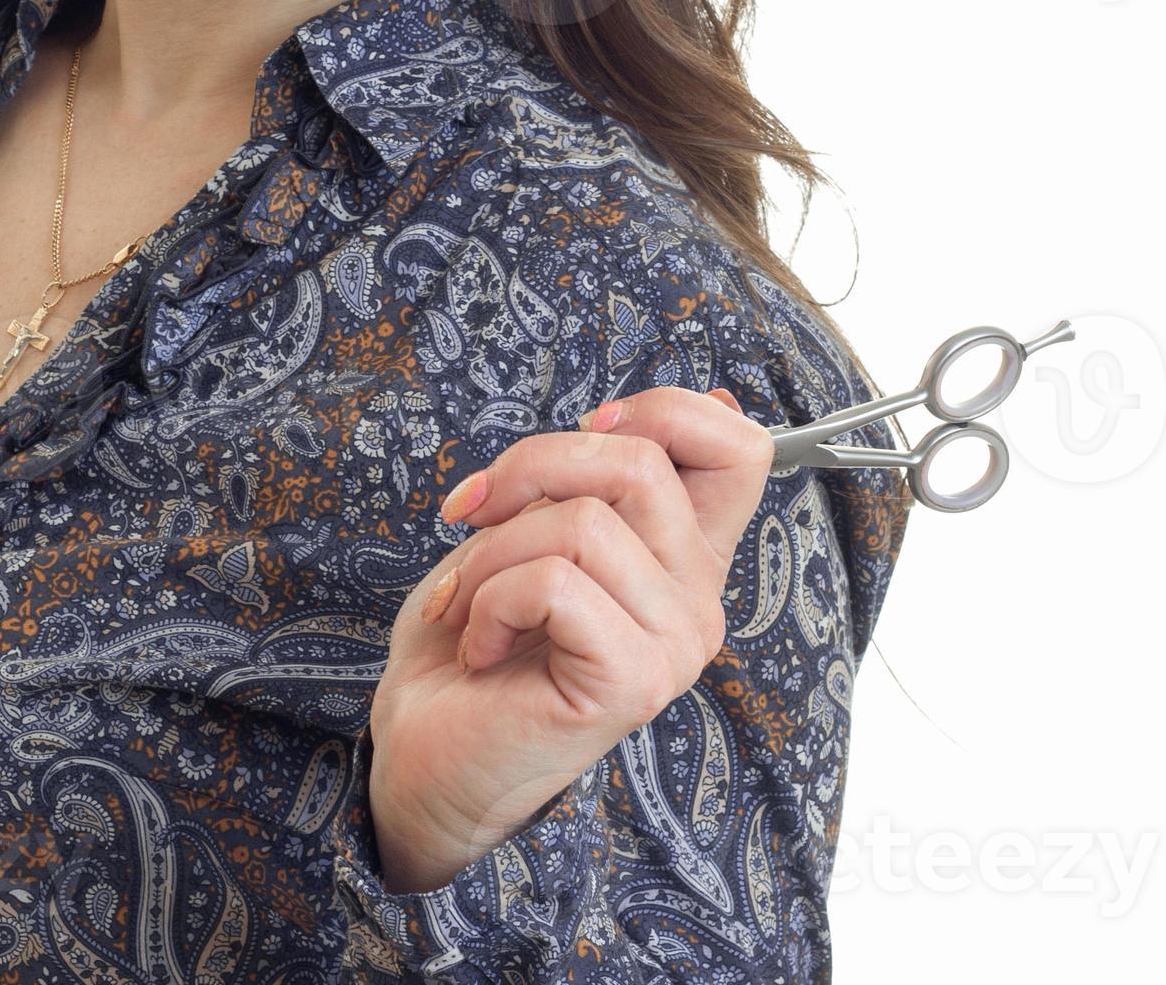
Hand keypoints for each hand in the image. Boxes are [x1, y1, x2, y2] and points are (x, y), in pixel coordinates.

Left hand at [363, 385, 775, 893]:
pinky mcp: (634, 681)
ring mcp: (674, 644)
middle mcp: (697, 599)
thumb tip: (618, 415)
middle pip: (639, 461)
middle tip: (471, 514)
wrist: (425, 752)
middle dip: (528, 468)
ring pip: (580, 522)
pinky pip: (555, 584)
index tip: (589, 429)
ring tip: (469, 606)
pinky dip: (489, 601)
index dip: (664, 412)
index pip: (740, 449)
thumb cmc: (470, 639)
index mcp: (681, 555)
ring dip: (488, 553)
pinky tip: (483, 646)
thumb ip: (581, 483)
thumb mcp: (524, 532)